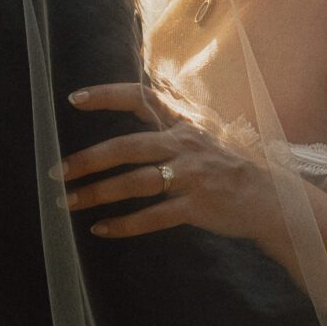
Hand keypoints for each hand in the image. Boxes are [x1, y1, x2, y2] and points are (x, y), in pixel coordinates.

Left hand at [58, 81, 282, 243]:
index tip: (73, 99)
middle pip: (127, 146)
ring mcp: (191, 175)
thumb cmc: (227, 168)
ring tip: (68, 203)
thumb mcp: (199, 138)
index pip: (140, 97)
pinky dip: (124, 224)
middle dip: (88, 159)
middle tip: (56, 171)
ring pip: (135, 183)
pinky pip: (153, 216)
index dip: (106, 95)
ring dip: (97, 194)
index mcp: (181, 123)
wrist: (270, 198)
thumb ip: (167, 131)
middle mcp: (183, 144)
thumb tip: (127, 132)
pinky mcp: (197, 206)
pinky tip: (101, 230)